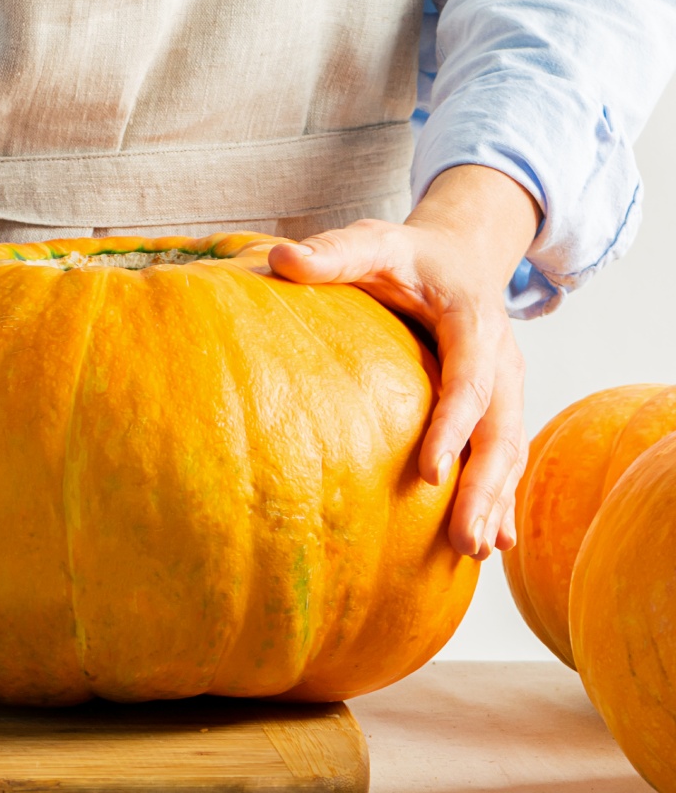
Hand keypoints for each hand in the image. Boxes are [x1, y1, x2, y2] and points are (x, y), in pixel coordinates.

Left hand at [268, 164, 539, 559]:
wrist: (461, 254)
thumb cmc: (409, 253)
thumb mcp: (373, 241)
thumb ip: (334, 252)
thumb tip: (282, 257)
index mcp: (474, 321)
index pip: (470, 380)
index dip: (454, 425)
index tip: (430, 472)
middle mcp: (502, 358)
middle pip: (501, 429)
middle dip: (485, 487)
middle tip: (463, 542)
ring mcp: (507, 386)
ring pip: (509, 449)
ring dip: (495, 501)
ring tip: (474, 551)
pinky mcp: (501, 405)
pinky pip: (506, 454)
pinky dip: (502, 496)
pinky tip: (496, 540)